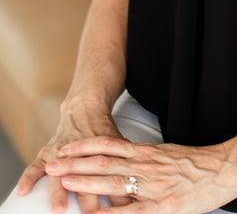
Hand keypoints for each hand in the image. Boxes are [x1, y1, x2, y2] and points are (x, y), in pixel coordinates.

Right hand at [16, 106, 131, 212]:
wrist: (86, 110)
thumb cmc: (104, 133)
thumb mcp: (120, 147)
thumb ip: (124, 172)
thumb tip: (135, 197)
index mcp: (107, 155)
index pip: (113, 181)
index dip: (116, 197)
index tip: (114, 212)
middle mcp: (85, 155)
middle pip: (89, 179)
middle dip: (88, 199)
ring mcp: (65, 152)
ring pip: (64, 171)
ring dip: (61, 190)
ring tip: (59, 207)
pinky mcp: (50, 150)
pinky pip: (36, 164)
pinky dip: (29, 177)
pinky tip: (24, 191)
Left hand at [43, 134, 236, 213]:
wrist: (223, 168)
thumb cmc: (197, 164)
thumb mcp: (167, 155)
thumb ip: (146, 159)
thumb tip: (126, 162)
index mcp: (146, 153)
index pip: (108, 146)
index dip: (83, 148)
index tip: (64, 150)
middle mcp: (144, 166)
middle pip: (103, 163)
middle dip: (74, 166)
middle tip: (52, 166)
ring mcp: (151, 185)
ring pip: (111, 183)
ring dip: (85, 183)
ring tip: (63, 183)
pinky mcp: (161, 206)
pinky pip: (130, 212)